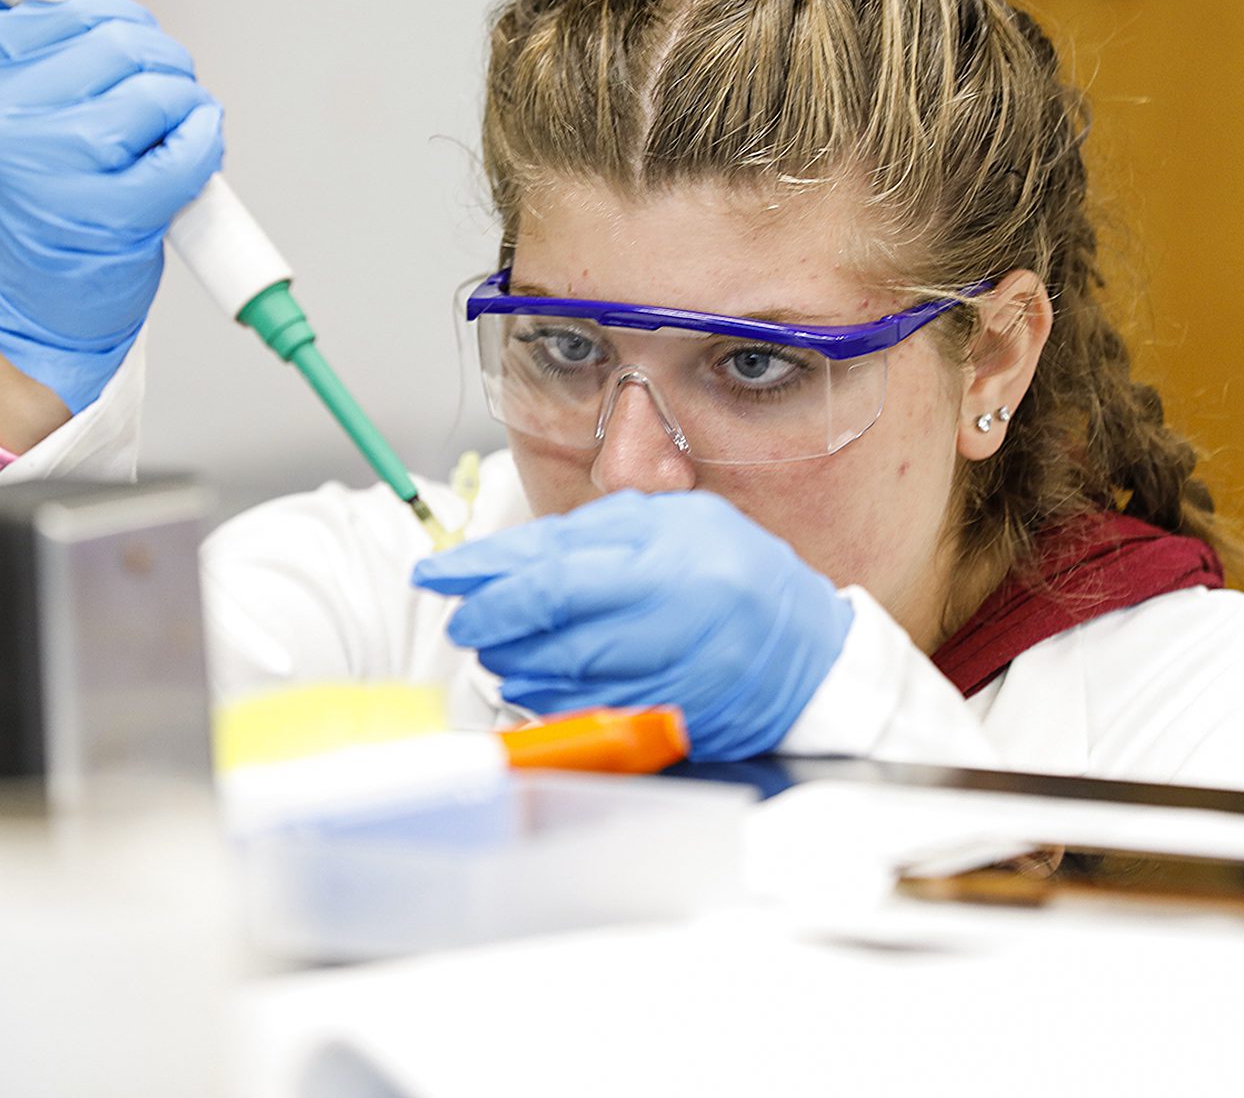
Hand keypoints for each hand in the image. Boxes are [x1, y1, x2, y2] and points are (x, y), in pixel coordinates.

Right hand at [0, 0, 224, 413]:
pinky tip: (194, 152)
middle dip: (160, 62)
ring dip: (186, 103)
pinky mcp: (111, 213)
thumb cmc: (39, 177)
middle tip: (160, 97)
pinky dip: (206, 141)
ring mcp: (58, 168)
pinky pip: (188, 148)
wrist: (44, 289)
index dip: (119, 25)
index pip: (75, 6)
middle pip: (124, 42)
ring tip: (169, 132)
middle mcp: (5, 120)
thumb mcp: (5, 93)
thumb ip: (9, 10)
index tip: (116, 63)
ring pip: (161, 89)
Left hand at [410, 490, 855, 760]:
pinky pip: (590, 712)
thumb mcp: (666, 524)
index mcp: (668, 556)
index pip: (550, 570)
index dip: (482, 577)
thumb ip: (585, 536)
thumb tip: (503, 559)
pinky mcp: (673, 719)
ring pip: (563, 674)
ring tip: (496, 650)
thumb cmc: (732, 570)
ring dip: (513, 664)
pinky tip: (532, 684)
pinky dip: (548, 699)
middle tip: (466, 621)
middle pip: (549, 625)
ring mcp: (675, 673)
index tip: (434, 577)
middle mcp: (673, 615)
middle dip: (492, 623)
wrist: (810, 649)